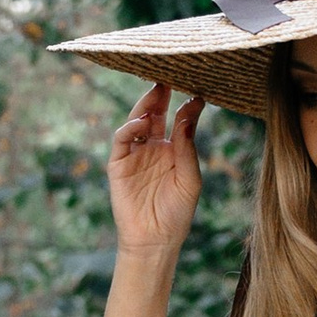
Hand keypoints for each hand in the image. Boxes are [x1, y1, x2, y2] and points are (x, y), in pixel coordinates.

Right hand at [107, 82, 203, 254]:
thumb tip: (189, 112)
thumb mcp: (190, 178)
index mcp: (173, 150)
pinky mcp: (118, 164)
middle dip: (161, 96)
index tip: (198, 93)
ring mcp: (135, 154)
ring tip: (156, 90)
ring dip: (145, 106)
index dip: (186, 106)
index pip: (178, 120)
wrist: (155, 240)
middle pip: (155, 114)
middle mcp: (153, 148)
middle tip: (170, 77)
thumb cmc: (177, 212)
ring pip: (137, 122)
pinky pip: (122, 140)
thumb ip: (187, 146)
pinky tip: (142, 123)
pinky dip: (129, 128)